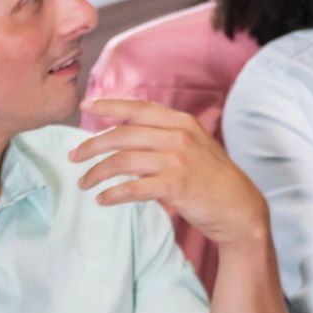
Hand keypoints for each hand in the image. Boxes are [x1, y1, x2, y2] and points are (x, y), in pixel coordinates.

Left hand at [72, 99, 269, 249]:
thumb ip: (165, 136)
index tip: (84, 107)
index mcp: (183, 122)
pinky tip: (103, 199)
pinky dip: (112, 194)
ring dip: (96, 173)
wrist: (239, 206)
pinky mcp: (175, 185)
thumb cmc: (212, 177)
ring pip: (122, 161)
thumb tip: (123, 135)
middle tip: (73, 157)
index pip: (139, 108)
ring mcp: (178, 160)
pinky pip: (132, 188)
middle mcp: (179, 136)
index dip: (109, 105)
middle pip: (122, 135)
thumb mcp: (194, 145)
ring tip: (84, 183)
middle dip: (90, 146)